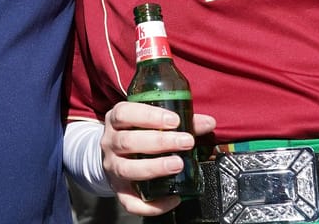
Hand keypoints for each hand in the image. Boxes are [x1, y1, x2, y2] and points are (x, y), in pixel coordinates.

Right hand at [101, 101, 215, 214]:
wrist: (116, 155)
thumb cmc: (137, 133)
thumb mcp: (152, 121)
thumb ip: (181, 121)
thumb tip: (208, 123)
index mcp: (117, 121)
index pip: (125, 114)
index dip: (149, 116)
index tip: (174, 120)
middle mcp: (110, 144)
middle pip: (128, 142)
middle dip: (159, 142)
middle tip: (185, 142)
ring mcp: (112, 168)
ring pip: (127, 169)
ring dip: (155, 167)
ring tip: (178, 165)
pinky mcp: (119, 191)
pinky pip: (131, 202)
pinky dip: (153, 204)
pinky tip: (172, 198)